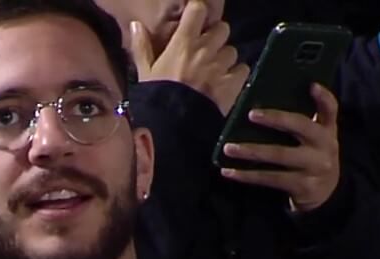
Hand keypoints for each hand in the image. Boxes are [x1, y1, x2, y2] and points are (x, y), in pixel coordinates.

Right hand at [130, 0, 248, 114]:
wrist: (173, 125)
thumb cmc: (156, 96)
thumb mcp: (144, 72)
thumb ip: (142, 47)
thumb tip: (136, 25)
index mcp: (183, 43)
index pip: (198, 11)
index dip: (199, 11)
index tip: (195, 18)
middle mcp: (206, 49)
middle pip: (222, 28)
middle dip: (216, 37)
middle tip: (207, 49)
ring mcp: (222, 65)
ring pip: (232, 50)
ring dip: (224, 57)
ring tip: (214, 70)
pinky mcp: (233, 82)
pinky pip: (242, 69)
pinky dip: (236, 73)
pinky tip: (226, 81)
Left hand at [219, 83, 339, 212]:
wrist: (324, 194)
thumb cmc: (310, 158)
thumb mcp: (313, 140)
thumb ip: (299, 124)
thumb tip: (260, 107)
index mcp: (327, 130)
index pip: (330, 109)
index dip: (323, 97)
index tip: (311, 85)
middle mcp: (326, 146)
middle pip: (302, 127)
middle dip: (276, 119)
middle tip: (251, 114)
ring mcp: (315, 167)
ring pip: (280, 155)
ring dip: (251, 151)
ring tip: (228, 148)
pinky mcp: (303, 185)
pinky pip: (270, 178)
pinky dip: (247, 175)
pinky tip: (229, 171)